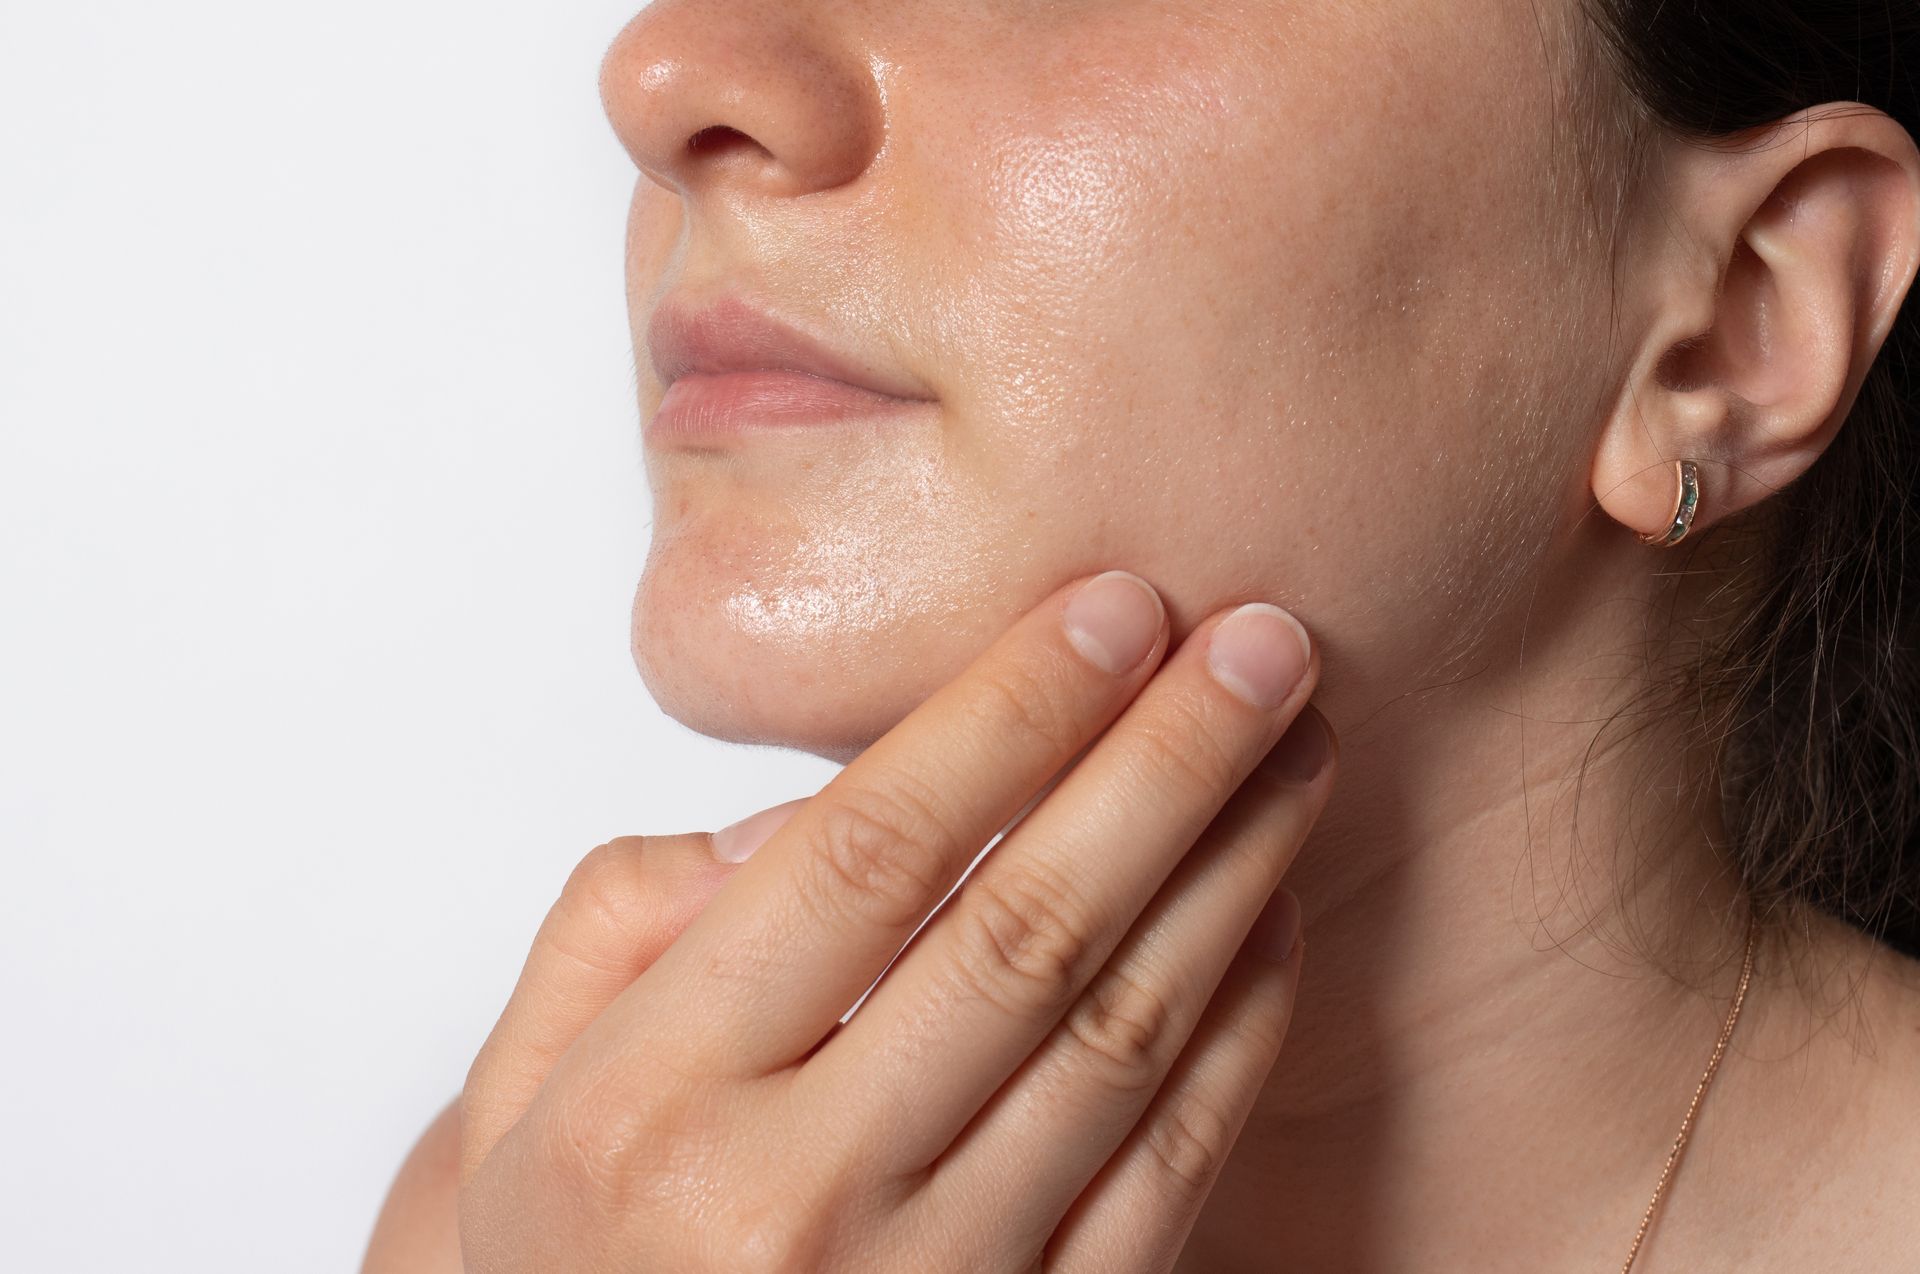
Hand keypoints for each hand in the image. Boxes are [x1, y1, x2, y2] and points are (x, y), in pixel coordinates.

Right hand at [458, 569, 1335, 1271]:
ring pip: (1121, 1037)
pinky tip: (1273, 916)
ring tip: (1296, 747)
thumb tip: (799, 817)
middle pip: (1024, 927)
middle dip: (1163, 761)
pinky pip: (1170, 1169)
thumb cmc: (580, 1268)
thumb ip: (624, 923)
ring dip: (1229, 871)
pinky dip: (1240, 1030)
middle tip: (1259, 642)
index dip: (1006, 712)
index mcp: (655, 1104)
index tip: (1109, 609)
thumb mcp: (517, 1098)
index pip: (865, 855)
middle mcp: (799, 1199)